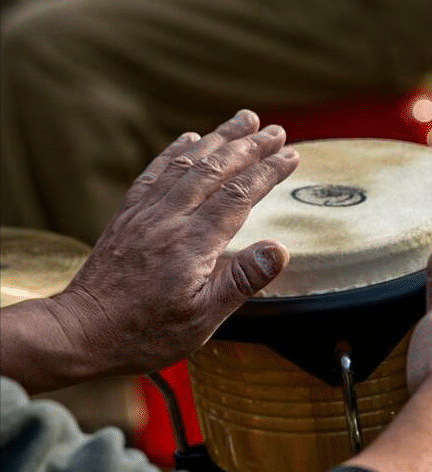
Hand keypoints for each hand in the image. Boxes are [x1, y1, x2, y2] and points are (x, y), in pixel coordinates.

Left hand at [51, 109, 297, 377]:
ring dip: (218, 138)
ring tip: (244, 121)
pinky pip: (155, 173)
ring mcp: (144, 214)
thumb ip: (242, 281)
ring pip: (186, 164)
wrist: (83, 330)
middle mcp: (167, 220)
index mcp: (192, 245)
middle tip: (277, 130)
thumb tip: (280, 249)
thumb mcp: (204, 319)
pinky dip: (176, 151)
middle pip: (215, 170)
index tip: (291, 155)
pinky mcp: (127, 216)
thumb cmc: (146, 333)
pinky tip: (190, 139)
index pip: (238, 196)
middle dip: (248, 146)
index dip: (267, 172)